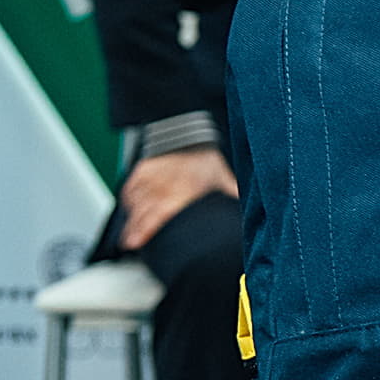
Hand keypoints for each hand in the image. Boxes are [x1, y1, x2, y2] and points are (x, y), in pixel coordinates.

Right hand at [118, 148, 237, 249]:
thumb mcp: (222, 180)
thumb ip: (230, 198)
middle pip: (142, 213)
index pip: (159, 213)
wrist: (189, 136)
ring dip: (133, 219)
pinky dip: (131, 204)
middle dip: (134, 230)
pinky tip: (135, 212)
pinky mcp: (139, 172)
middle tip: (132, 243)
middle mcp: (163, 184)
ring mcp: (149, 177)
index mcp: (183, 189)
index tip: (134, 243)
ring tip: (133, 233)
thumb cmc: (207, 162)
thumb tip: (249, 217)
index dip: (145, 229)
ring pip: (134, 205)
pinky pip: (130, 193)